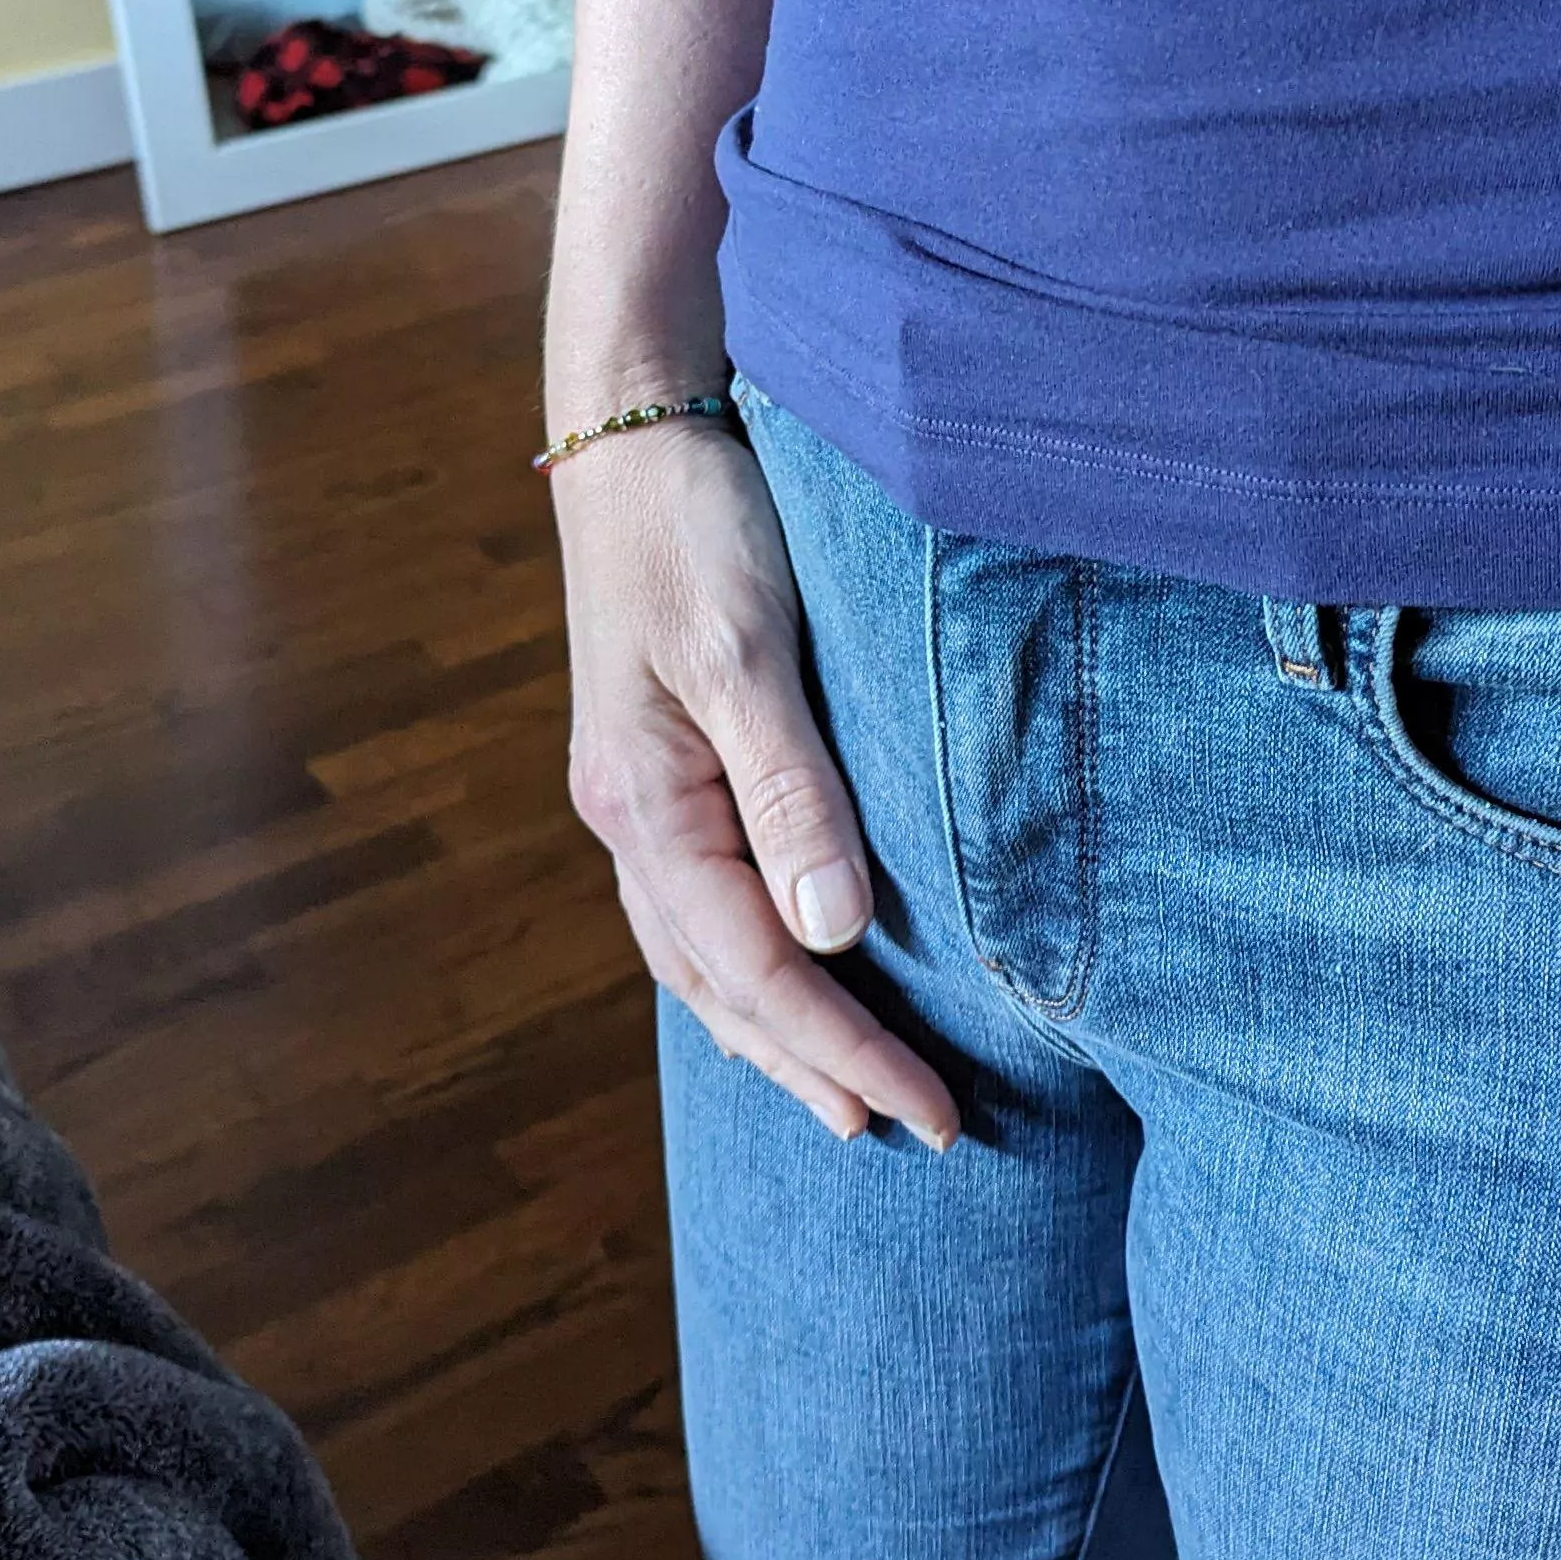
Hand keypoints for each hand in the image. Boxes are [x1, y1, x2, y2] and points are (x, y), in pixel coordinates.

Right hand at [553, 421, 956, 1145]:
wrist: (633, 426)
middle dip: (814, 1068)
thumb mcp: (747, 647)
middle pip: (722, 987)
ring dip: (772, 1035)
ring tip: (844, 1097)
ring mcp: (638, 794)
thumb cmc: (697, 521)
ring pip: (702, 959)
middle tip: (912, 1134)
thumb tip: (830, 936)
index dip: (844, 1051)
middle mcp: (630, 817)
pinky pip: (700, 906)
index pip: (757, 971)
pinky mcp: (660, 764)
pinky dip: (743, 970)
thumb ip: (791, 791)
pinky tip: (780, 983)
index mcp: (649, 804)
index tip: (930, 1113)